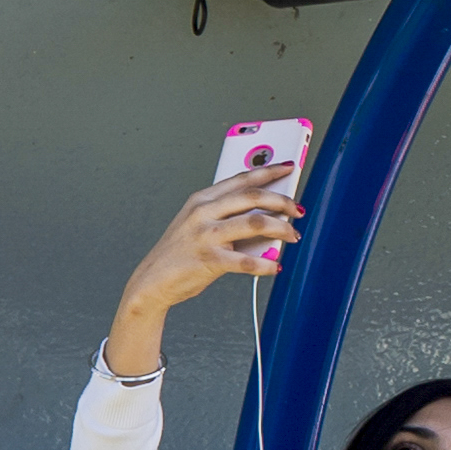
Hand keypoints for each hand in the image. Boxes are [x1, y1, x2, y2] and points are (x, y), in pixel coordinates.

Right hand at [106, 176, 303, 370]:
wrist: (152, 281)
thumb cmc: (180, 252)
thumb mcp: (198, 224)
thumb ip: (227, 215)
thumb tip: (268, 215)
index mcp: (202, 199)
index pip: (241, 178)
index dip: (269, 171)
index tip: (289, 168)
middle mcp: (203, 212)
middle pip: (253, 197)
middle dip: (282, 201)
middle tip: (298, 210)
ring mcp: (206, 235)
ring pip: (255, 223)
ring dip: (282, 229)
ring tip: (293, 236)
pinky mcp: (209, 259)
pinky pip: (247, 261)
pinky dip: (266, 264)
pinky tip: (275, 266)